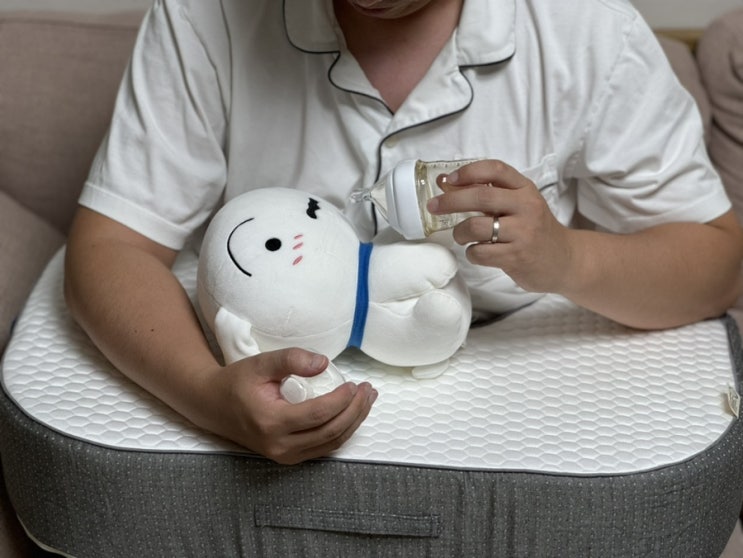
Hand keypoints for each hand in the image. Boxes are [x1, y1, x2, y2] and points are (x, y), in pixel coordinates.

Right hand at [195, 348, 376, 464]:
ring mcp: (284, 455)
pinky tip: (351, 414)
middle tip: (367, 390)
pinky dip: (342, 431)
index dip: (342, 400)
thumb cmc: (236, 383)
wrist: (213, 406)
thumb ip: (291, 359)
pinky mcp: (288, 457)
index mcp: (271, 422)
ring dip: (354, 422)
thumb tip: (323, 363)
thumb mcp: (261, 363)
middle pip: (330, 432)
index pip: (319, 414)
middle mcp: (279, 445)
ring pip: (330, 443)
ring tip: (366, 400)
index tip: (354, 383)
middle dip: (355, 410)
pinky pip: (323, 447)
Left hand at [428, 159, 574, 293]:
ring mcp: (523, 233)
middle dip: (450, 201)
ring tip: (460, 236)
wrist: (565, 261)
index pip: (495, 169)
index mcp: (525, 189)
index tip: (448, 180)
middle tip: (433, 206)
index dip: (468, 171)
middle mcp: (527, 207)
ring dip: (459, 232)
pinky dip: (471, 253)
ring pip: (476, 227)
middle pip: (481, 197)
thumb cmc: (534, 230)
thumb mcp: (518, 205)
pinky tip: (477, 252)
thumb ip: (489, 194)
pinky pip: (480, 252)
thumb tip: (447, 184)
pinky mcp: (517, 257)